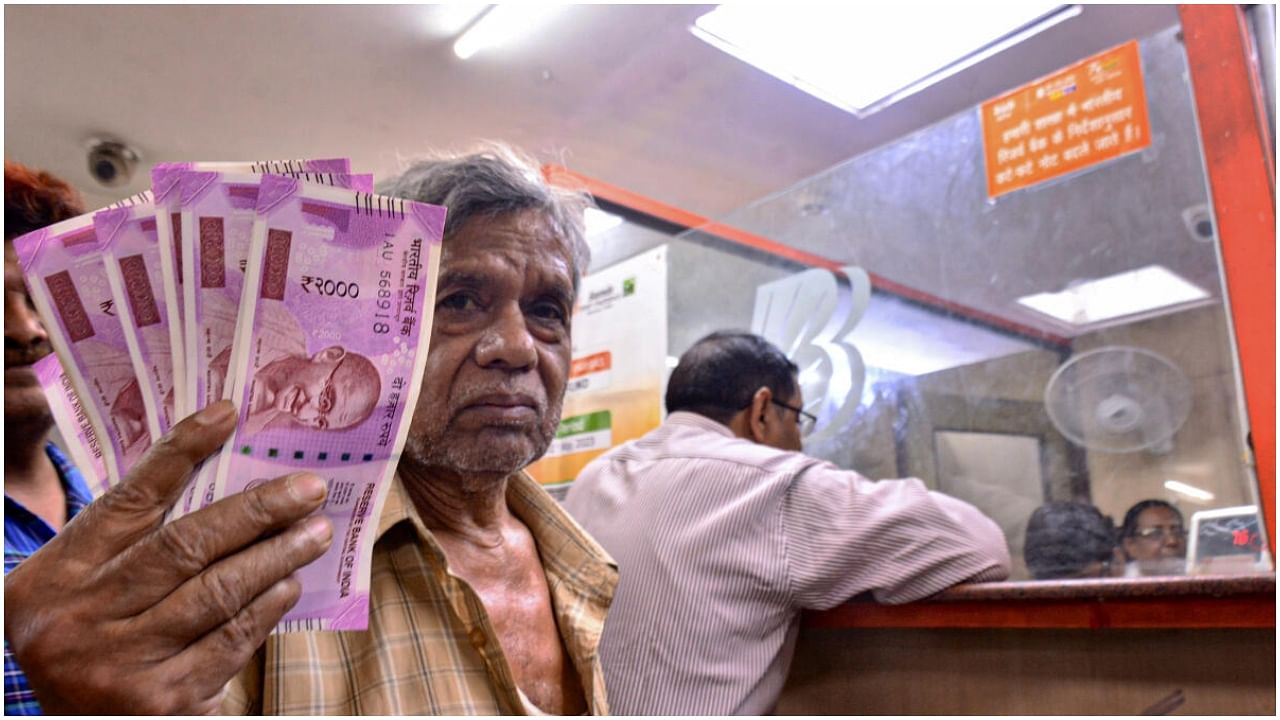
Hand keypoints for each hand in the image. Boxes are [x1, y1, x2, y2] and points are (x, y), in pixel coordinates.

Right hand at [3, 400, 333, 713]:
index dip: (181, 452)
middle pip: (185, 546)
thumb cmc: (93, 634)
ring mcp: (119, 664)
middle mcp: (80, 618)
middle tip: (309, 489)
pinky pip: (229, 643)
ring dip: (277, 557)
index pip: (130, 500)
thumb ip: (138, 537)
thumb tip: (231, 476)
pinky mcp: (161, 702)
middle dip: (257, 512)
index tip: (228, 415)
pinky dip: (266, 608)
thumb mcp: (89, 582)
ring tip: (316, 533)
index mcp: (58, 575)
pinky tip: (289, 584)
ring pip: (217, 594)